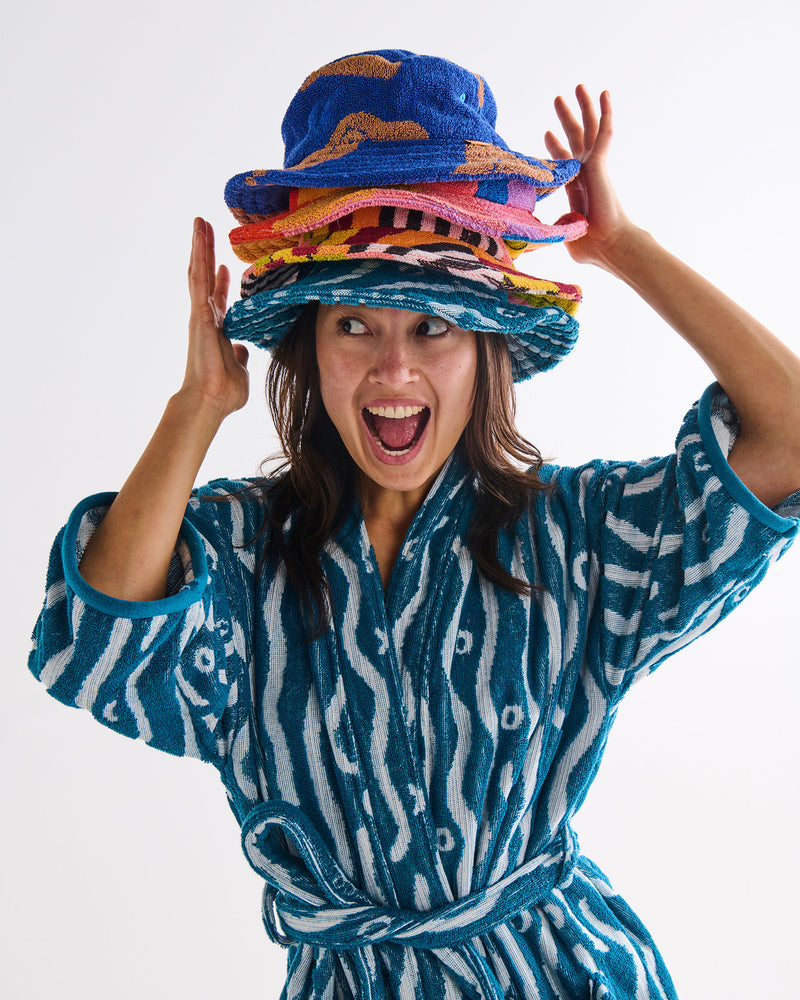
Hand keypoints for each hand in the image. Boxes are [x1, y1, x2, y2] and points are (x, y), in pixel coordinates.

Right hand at [182, 217, 248, 417]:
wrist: (210, 401)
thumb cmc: (224, 392)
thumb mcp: (240, 369)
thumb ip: (240, 357)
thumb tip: (242, 350)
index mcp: (218, 330)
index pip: (218, 299)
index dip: (221, 282)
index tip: (225, 265)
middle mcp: (207, 319)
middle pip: (205, 278)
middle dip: (206, 253)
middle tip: (206, 228)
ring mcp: (201, 314)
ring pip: (199, 272)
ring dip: (200, 246)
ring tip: (200, 222)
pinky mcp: (199, 313)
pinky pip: (198, 278)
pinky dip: (199, 255)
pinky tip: (200, 236)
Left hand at [545, 86, 634, 269]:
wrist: (608, 246)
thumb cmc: (591, 247)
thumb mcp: (567, 234)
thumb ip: (560, 225)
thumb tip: (554, 222)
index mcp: (578, 189)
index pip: (565, 163)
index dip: (556, 148)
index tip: (547, 133)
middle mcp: (587, 174)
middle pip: (576, 139)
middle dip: (567, 119)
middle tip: (557, 99)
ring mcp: (595, 167)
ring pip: (589, 130)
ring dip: (584, 108)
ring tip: (578, 86)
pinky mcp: (601, 163)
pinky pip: (604, 133)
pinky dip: (605, 113)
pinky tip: (604, 93)